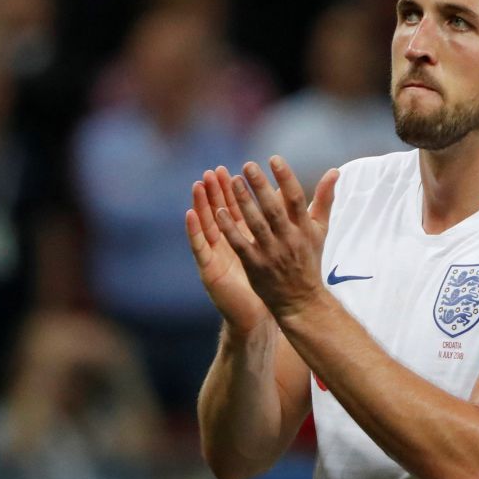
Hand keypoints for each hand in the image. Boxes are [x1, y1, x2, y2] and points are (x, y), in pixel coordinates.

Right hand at [186, 166, 273, 333]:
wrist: (273, 309)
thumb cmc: (274, 278)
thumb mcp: (277, 245)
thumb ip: (282, 220)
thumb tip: (288, 194)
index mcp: (244, 235)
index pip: (235, 207)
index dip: (231, 189)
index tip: (230, 169)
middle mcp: (228, 242)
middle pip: (219, 212)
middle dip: (216, 191)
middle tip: (212, 170)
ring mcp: (217, 255)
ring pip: (207, 224)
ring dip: (202, 204)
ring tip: (198, 184)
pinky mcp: (210, 269)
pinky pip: (200, 246)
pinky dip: (194, 230)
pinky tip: (190, 213)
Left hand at [215, 156, 338, 320]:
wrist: (301, 300)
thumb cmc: (309, 259)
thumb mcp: (320, 230)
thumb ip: (324, 199)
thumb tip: (334, 171)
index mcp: (304, 229)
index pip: (296, 199)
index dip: (286, 178)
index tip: (274, 159)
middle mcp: (289, 240)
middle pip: (274, 209)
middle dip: (261, 186)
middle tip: (248, 165)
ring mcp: (272, 254)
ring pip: (256, 224)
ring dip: (244, 202)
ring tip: (232, 181)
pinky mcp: (256, 266)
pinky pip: (241, 244)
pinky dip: (230, 229)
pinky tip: (219, 212)